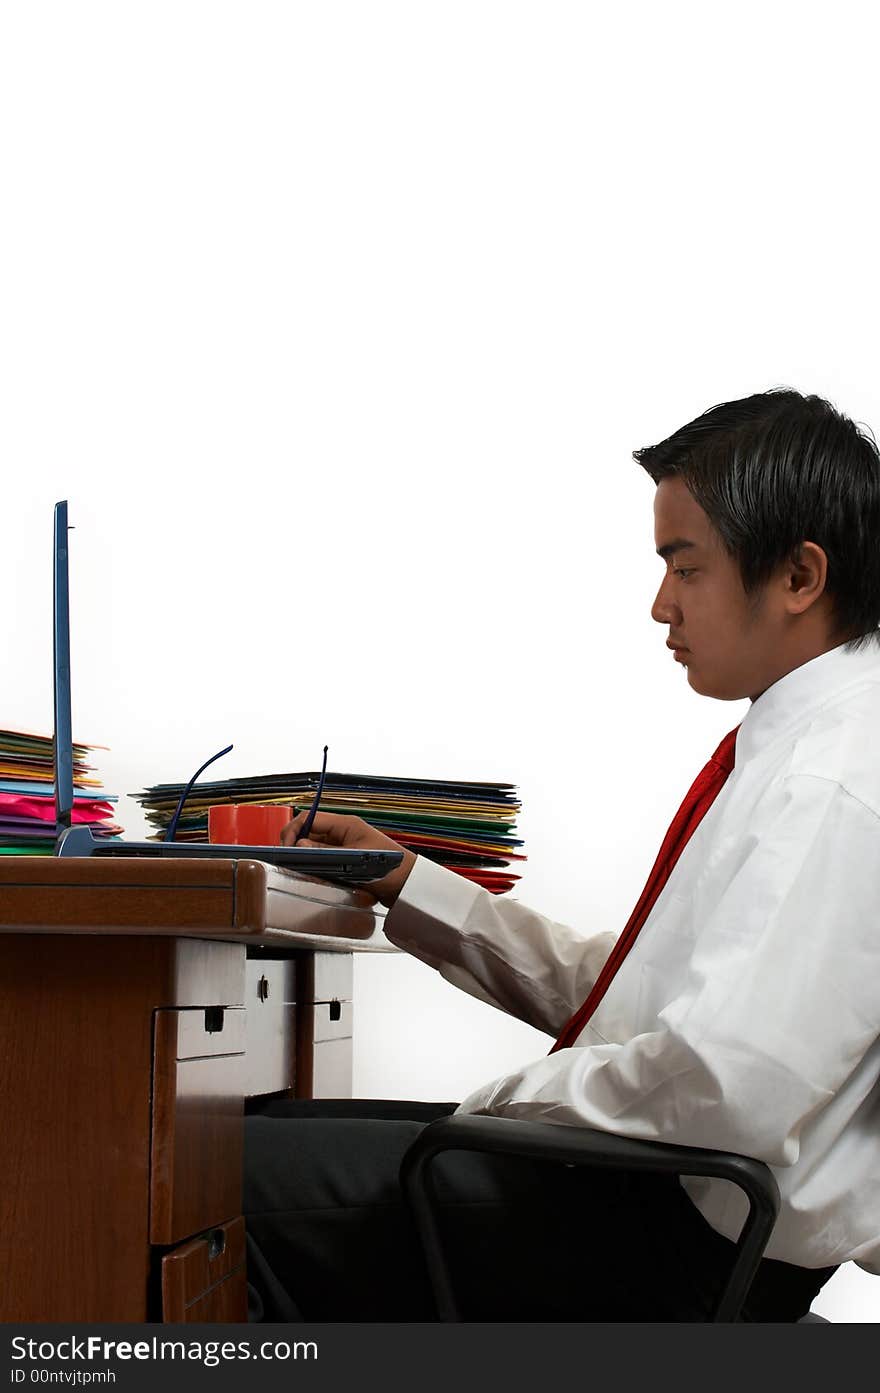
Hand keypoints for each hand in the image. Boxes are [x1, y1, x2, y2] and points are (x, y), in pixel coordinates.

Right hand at [280, 809, 416, 907]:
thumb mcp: (355, 860)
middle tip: (287, 862)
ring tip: (299, 871)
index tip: (285, 848)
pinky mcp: (344, 862)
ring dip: (305, 858)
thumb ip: (326, 852)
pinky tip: (313, 876)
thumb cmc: (390, 869)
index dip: (293, 831)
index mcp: (346, 824)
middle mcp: (342, 833)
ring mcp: (343, 848)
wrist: (409, 887)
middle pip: (308, 833)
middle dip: (295, 845)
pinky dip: (314, 867)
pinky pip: (322, 860)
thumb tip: (300, 844)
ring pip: (313, 848)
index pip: (309, 818)